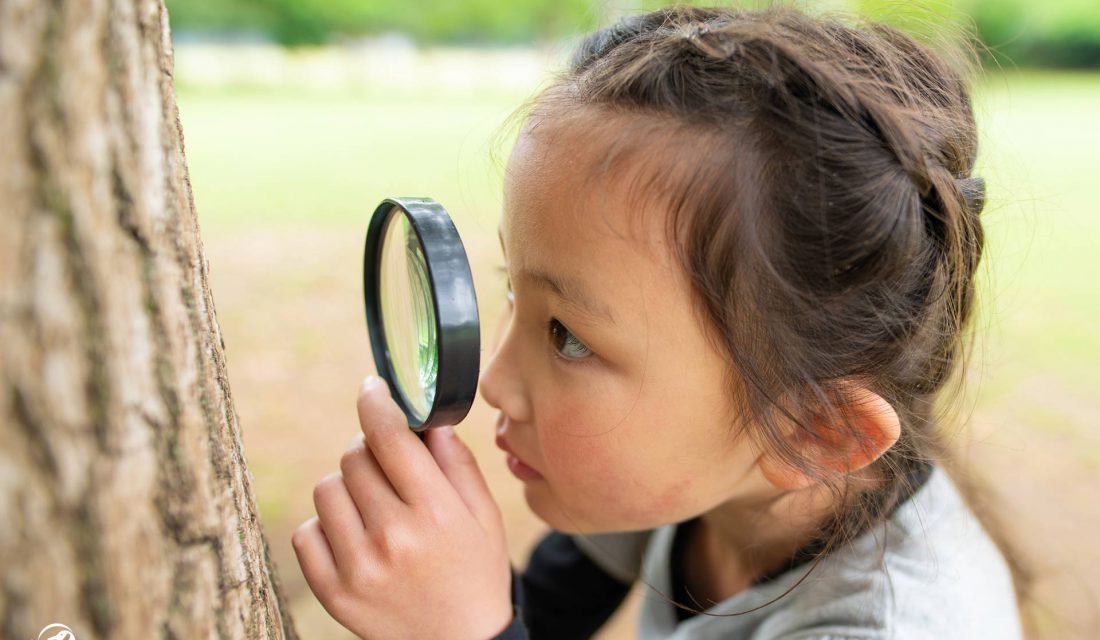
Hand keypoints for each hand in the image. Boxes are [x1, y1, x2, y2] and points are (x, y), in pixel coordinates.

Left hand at [292, 375, 513, 638]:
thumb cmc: (475, 571)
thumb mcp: (484, 515)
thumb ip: (456, 462)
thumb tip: (425, 419)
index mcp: (434, 512)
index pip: (388, 435)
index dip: (375, 402)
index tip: (371, 389)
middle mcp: (392, 537)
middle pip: (354, 457)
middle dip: (371, 452)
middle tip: (390, 469)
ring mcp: (358, 567)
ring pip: (327, 489)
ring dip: (348, 488)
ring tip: (374, 509)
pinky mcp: (334, 593)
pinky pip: (306, 533)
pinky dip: (326, 527)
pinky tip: (355, 537)